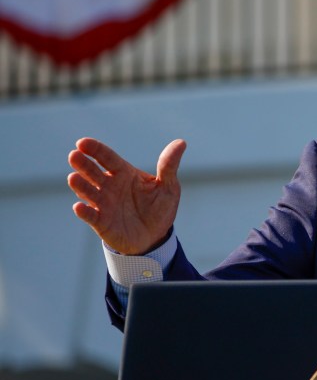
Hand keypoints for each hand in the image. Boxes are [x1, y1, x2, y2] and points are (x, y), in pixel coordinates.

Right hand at [68, 138, 186, 254]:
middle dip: (83, 164)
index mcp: (124, 173)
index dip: (95, 149)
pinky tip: (79, 207)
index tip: (82, 142)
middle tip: (74, 155)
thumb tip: (181, 142)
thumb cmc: (160, 208)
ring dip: (80, 185)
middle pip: (92, 171)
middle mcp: (109, 186)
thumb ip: (169, 165)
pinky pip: (90, 216)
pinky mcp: (101, 222)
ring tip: (73, 178)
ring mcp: (103, 203)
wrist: (155, 237)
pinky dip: (84, 212)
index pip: (107, 157)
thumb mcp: (168, 186)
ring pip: (88, 191)